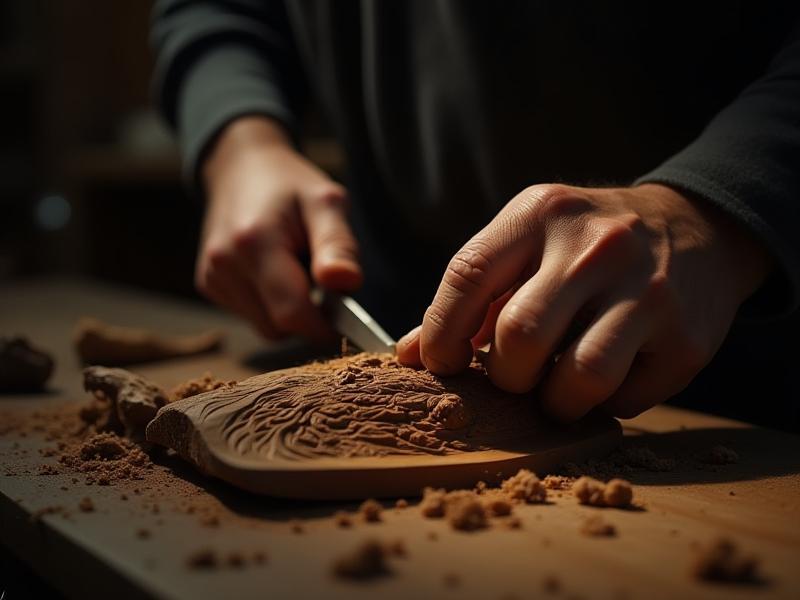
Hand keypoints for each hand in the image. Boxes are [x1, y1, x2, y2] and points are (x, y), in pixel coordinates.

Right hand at [196, 116, 361, 340]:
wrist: (240, 168)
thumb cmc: (291, 185)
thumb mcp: (326, 202)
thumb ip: (339, 244)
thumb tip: (347, 283)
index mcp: (255, 242)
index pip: (292, 313)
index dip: (324, 325)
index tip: (347, 318)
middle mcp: (224, 264)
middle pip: (278, 327)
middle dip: (308, 316)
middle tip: (321, 279)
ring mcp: (211, 276)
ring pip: (265, 327)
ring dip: (289, 310)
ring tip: (295, 268)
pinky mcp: (208, 284)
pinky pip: (251, 316)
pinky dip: (270, 305)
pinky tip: (274, 272)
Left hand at [397, 183, 770, 420]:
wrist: (697, 227)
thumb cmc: (587, 244)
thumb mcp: (529, 244)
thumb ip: (471, 297)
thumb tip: (409, 355)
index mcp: (541, 214)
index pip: (467, 275)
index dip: (440, 332)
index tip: (440, 364)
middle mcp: (596, 246)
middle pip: (519, 336)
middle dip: (503, 375)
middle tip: (511, 376)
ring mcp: (648, 290)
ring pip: (578, 377)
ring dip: (553, 402)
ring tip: (553, 392)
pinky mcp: (687, 337)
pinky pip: (625, 398)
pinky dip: (602, 405)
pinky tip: (604, 381)